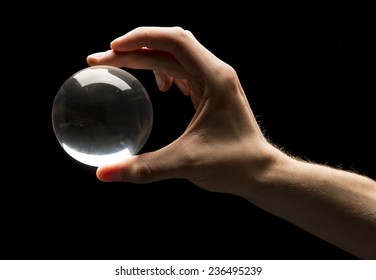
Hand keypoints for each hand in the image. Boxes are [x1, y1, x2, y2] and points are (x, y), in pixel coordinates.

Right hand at [87, 26, 276, 194]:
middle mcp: (216, 73)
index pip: (174, 40)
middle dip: (135, 48)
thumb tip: (104, 174)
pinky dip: (165, 71)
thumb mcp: (186, 164)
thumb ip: (144, 168)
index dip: (140, 39)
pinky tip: (161, 87)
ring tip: (125, 68)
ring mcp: (215, 81)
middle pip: (170, 44)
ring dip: (148, 58)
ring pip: (176, 56)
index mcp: (215, 78)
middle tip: (104, 60)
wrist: (260, 172)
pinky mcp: (212, 92)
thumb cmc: (233, 165)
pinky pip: (184, 70)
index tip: (112, 48)